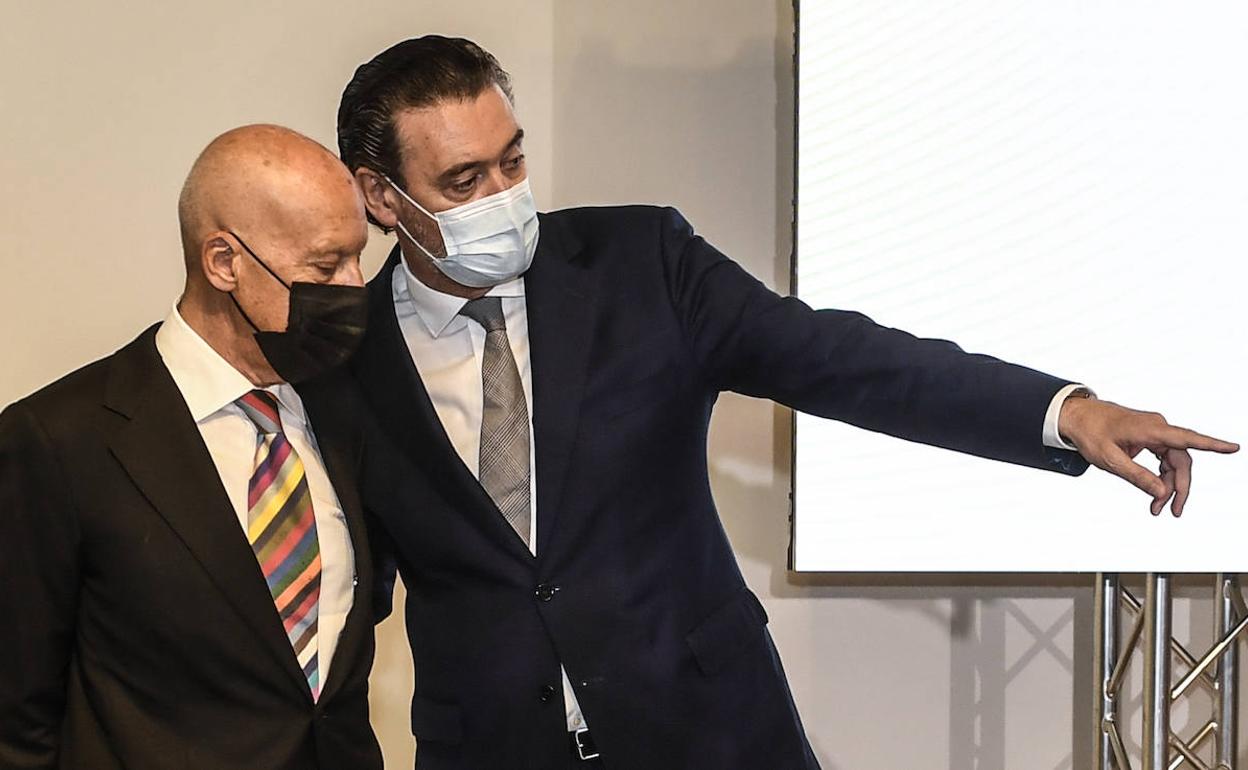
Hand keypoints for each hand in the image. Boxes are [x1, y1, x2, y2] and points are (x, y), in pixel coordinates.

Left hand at [1059, 396, 1238, 515]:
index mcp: (1150, 429)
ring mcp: (1155, 431)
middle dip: (1178, 488)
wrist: (1076, 416)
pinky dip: (1161, 475)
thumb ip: (1136, 476)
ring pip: (1174, 461)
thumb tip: (1161, 492)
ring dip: (1169, 485)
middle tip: (1172, 511)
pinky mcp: (1150, 436)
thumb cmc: (1090, 433)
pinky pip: (1164, 458)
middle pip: (1181, 460)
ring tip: (1158, 507)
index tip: (1233, 448)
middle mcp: (1157, 427)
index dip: (1212, 444)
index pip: (1187, 439)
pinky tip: (1156, 492)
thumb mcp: (1109, 459)